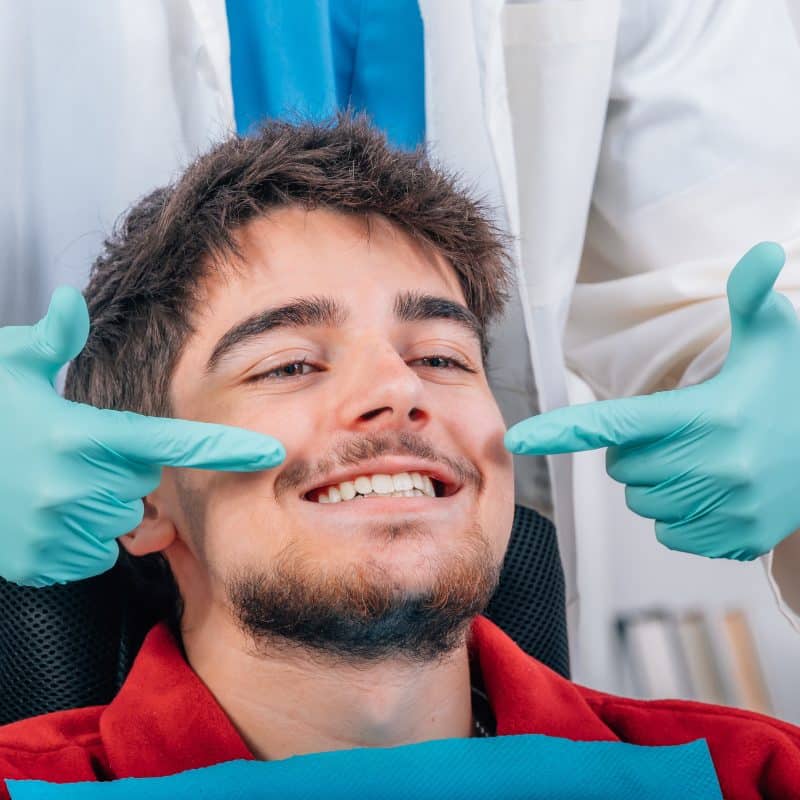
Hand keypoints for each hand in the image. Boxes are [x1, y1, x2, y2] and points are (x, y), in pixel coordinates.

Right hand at [0, 287, 285, 585]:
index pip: (171, 443)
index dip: (225, 448)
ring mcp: (59, 531)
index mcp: (79, 436)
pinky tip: (44, 513)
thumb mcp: (5, 368)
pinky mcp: (45, 563)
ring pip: (121, 517)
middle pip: (145, 481)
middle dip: (122, 467)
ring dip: (100, 502)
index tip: (269, 452)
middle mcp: (77, 487)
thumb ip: (49, 339)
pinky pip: (95, 551)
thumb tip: (71, 301)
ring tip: (50, 483)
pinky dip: (80, 535)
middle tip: (73, 452)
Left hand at [504, 242, 799, 559]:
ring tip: (697, 459)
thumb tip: (765, 250)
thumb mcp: (776, 339)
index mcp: (709, 415)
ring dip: (655, 481)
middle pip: (624, 467)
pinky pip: (668, 533)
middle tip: (676, 431)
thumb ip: (753, 298)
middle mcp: (715, 466)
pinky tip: (711, 490)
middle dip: (636, 450)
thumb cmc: (796, 391)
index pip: (616, 423)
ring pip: (643, 502)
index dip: (562, 430)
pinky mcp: (736, 540)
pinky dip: (678, 514)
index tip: (517, 438)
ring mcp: (727, 509)